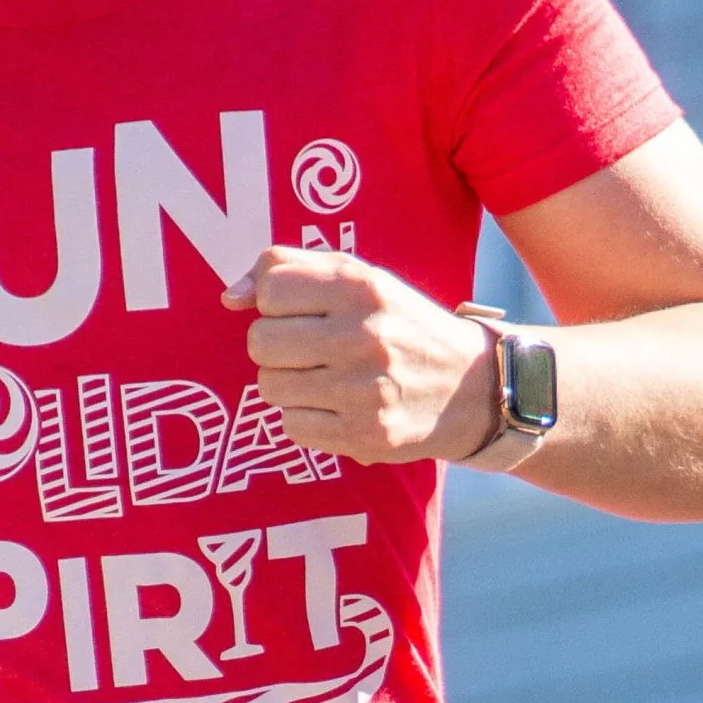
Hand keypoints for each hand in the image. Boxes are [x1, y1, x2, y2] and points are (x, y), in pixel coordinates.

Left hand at [224, 248, 500, 465]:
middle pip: (260, 342)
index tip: (298, 312)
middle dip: (275, 348)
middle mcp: (363, 335)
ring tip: (323, 379)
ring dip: (287, 384)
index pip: (270, 289)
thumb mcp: (360, 279)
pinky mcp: (366, 433)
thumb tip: (230, 296)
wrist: (473, 387)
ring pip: (270, 387)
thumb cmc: (401, 325)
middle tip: (307, 351)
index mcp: (361, 286)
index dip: (273, 303)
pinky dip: (305, 418)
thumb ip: (290, 269)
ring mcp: (365, 388)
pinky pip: (291, 426)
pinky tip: (335, 407)